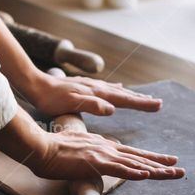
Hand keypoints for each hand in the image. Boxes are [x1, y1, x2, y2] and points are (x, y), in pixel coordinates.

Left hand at [24, 73, 161, 116]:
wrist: (35, 85)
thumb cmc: (51, 99)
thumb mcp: (70, 104)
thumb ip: (91, 106)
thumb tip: (112, 109)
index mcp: (96, 93)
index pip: (124, 99)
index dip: (141, 104)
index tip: (158, 106)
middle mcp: (97, 87)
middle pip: (124, 94)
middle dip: (141, 100)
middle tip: (158, 104)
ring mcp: (91, 86)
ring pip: (116, 91)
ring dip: (131, 95)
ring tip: (143, 98)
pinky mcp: (84, 87)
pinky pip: (106, 88)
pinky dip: (116, 90)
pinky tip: (118, 88)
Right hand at [27, 129, 184, 180]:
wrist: (40, 146)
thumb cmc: (50, 149)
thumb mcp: (73, 148)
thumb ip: (84, 151)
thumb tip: (87, 157)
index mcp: (101, 146)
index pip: (130, 153)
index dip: (148, 158)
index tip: (163, 162)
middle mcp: (106, 148)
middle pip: (138, 158)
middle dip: (160, 164)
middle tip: (179, 169)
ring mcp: (102, 155)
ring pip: (135, 164)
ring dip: (156, 170)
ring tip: (174, 173)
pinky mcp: (94, 163)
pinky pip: (119, 169)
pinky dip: (135, 172)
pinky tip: (148, 175)